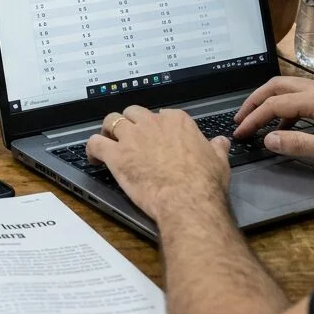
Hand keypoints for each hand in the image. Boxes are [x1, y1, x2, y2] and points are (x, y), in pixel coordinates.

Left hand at [86, 105, 229, 221]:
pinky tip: (93, 157)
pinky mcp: (116, 154)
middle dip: (130, 123)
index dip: (155, 127)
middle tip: (129, 138)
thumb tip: (221, 141)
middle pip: (133, 113)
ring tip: (108, 141)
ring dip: (108, 130)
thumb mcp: (218, 161)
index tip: (155, 138)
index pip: (160, 114)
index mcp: (176, 121)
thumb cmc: (204, 182)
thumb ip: (216, 148)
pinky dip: (92, 148)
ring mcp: (132, 137)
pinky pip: (95, 142)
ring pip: (111, 121)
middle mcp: (152, 122)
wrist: (187, 200)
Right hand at [234, 76, 313, 173]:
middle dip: (254, 101)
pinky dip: (286, 107)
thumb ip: (298, 144)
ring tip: (257, 121)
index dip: (254, 118)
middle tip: (240, 119)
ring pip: (289, 88)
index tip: (240, 133)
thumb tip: (268, 140)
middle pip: (277, 86)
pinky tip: (285, 127)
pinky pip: (302, 96)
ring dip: (269, 102)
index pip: (275, 104)